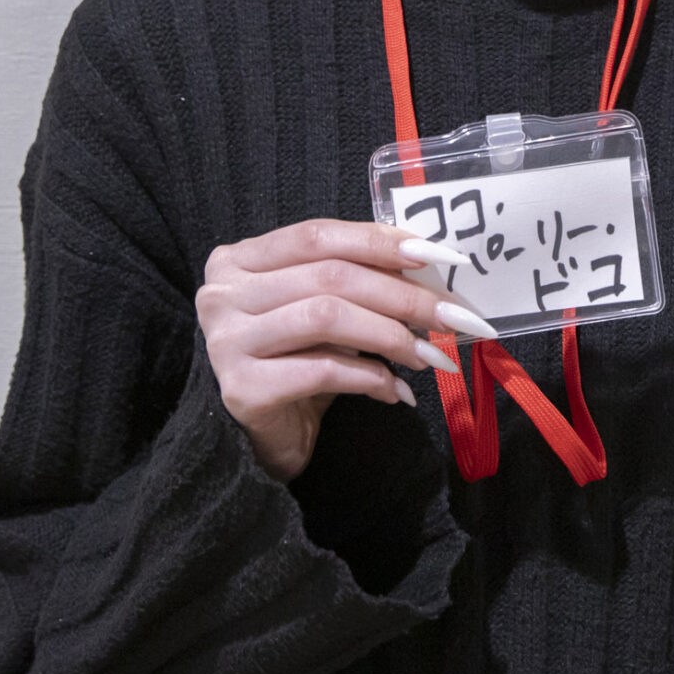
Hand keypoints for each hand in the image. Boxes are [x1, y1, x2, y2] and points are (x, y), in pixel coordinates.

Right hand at [197, 218, 491, 480]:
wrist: (266, 438)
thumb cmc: (298, 361)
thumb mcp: (322, 308)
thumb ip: (354, 279)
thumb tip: (428, 266)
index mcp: (240, 258)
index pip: (317, 235)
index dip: (379, 241)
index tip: (435, 256)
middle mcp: (222, 293)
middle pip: (329, 277)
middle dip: (401, 294)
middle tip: (450, 314)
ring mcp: (225, 342)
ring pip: (327, 318)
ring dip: (391, 335)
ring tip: (428, 355)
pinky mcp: (242, 390)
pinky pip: (322, 371)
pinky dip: (370, 378)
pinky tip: (396, 391)